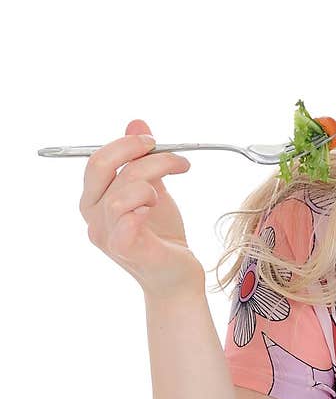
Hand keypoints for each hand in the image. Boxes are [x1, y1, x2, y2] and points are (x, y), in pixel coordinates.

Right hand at [80, 118, 204, 300]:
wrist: (177, 275)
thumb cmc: (162, 235)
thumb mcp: (153, 189)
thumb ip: (141, 160)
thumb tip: (136, 123)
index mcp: (95, 200)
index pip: (97, 160)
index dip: (125, 144)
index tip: (154, 141)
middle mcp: (94, 217)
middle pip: (102, 167)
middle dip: (137, 152)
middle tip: (170, 155)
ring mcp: (107, 235)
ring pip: (121, 192)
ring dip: (150, 184)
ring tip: (164, 197)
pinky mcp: (126, 250)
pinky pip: (126, 221)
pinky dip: (143, 209)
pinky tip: (156, 211)